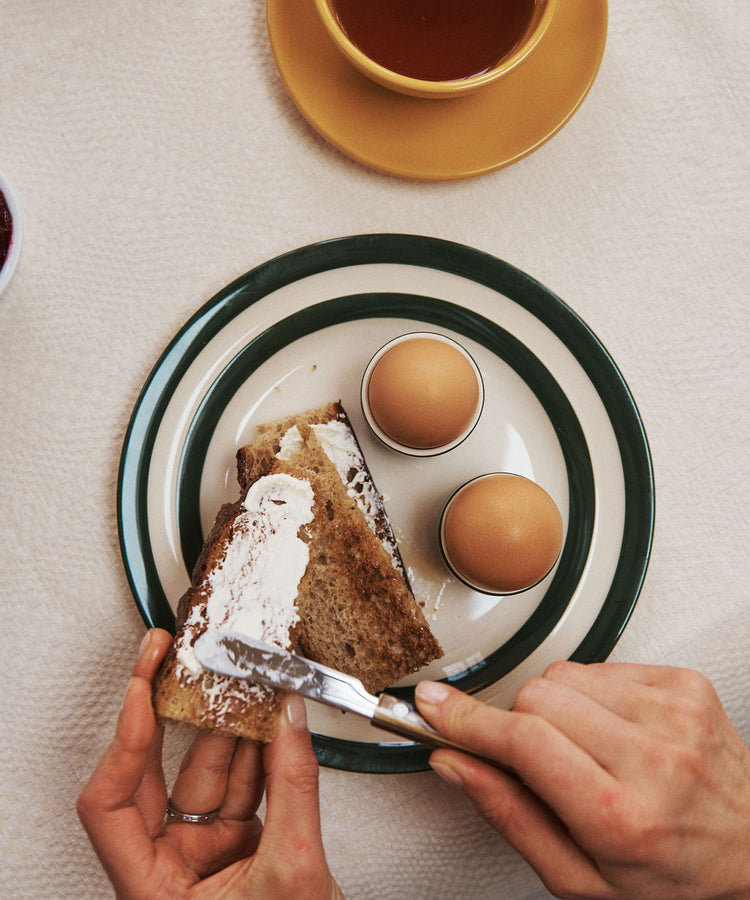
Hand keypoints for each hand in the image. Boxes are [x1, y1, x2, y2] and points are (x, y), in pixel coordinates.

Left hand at [77, 629, 343, 899]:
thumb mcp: (296, 872)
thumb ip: (295, 786)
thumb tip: (291, 719)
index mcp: (152, 894)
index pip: (110, 805)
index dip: (122, 741)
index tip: (141, 686)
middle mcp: (166, 871)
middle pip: (152, 776)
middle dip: (168, 712)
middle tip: (170, 657)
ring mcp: (202, 856)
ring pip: (205, 773)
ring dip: (227, 724)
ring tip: (240, 677)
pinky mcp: (235, 846)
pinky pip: (240, 784)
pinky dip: (257, 749)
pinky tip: (267, 716)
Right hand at [416, 662, 749, 899]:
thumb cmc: (671, 877)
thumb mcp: (580, 879)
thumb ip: (509, 815)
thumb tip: (454, 764)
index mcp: (621, 814)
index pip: (523, 741)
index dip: (466, 719)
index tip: (432, 706)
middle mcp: (654, 757)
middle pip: (538, 696)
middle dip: (518, 722)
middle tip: (538, 759)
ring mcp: (674, 713)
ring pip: (565, 673)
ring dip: (557, 706)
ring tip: (587, 749)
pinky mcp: (684, 684)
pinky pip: (601, 665)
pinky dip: (592, 694)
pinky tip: (614, 731)